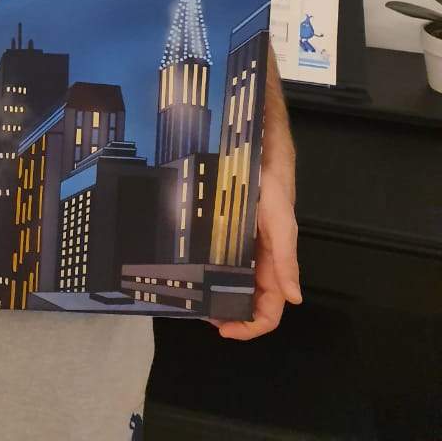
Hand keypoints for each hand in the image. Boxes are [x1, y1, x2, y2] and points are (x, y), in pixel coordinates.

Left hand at [207, 166, 300, 340]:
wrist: (259, 158)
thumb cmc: (274, 192)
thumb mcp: (281, 226)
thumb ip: (287, 261)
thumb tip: (295, 299)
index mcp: (274, 268)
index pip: (269, 311)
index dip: (251, 326)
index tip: (224, 329)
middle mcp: (258, 265)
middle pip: (247, 303)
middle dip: (228, 315)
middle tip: (202, 314)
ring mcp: (241, 252)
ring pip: (231, 286)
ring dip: (217, 298)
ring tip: (195, 300)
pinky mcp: (226, 236)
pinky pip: (219, 263)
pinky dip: (209, 275)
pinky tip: (192, 274)